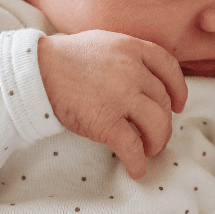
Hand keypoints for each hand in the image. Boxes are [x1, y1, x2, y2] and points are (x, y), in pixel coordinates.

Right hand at [37, 31, 187, 179]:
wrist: (36, 71)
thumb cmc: (63, 58)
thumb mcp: (102, 43)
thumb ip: (125, 56)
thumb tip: (142, 77)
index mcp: (133, 48)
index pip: (169, 69)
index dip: (178, 90)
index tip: (178, 106)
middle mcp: (133, 71)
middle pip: (163, 102)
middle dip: (163, 124)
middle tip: (155, 137)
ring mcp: (122, 96)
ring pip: (157, 125)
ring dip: (156, 143)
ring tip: (148, 152)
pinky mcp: (107, 121)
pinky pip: (133, 147)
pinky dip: (138, 162)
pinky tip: (136, 170)